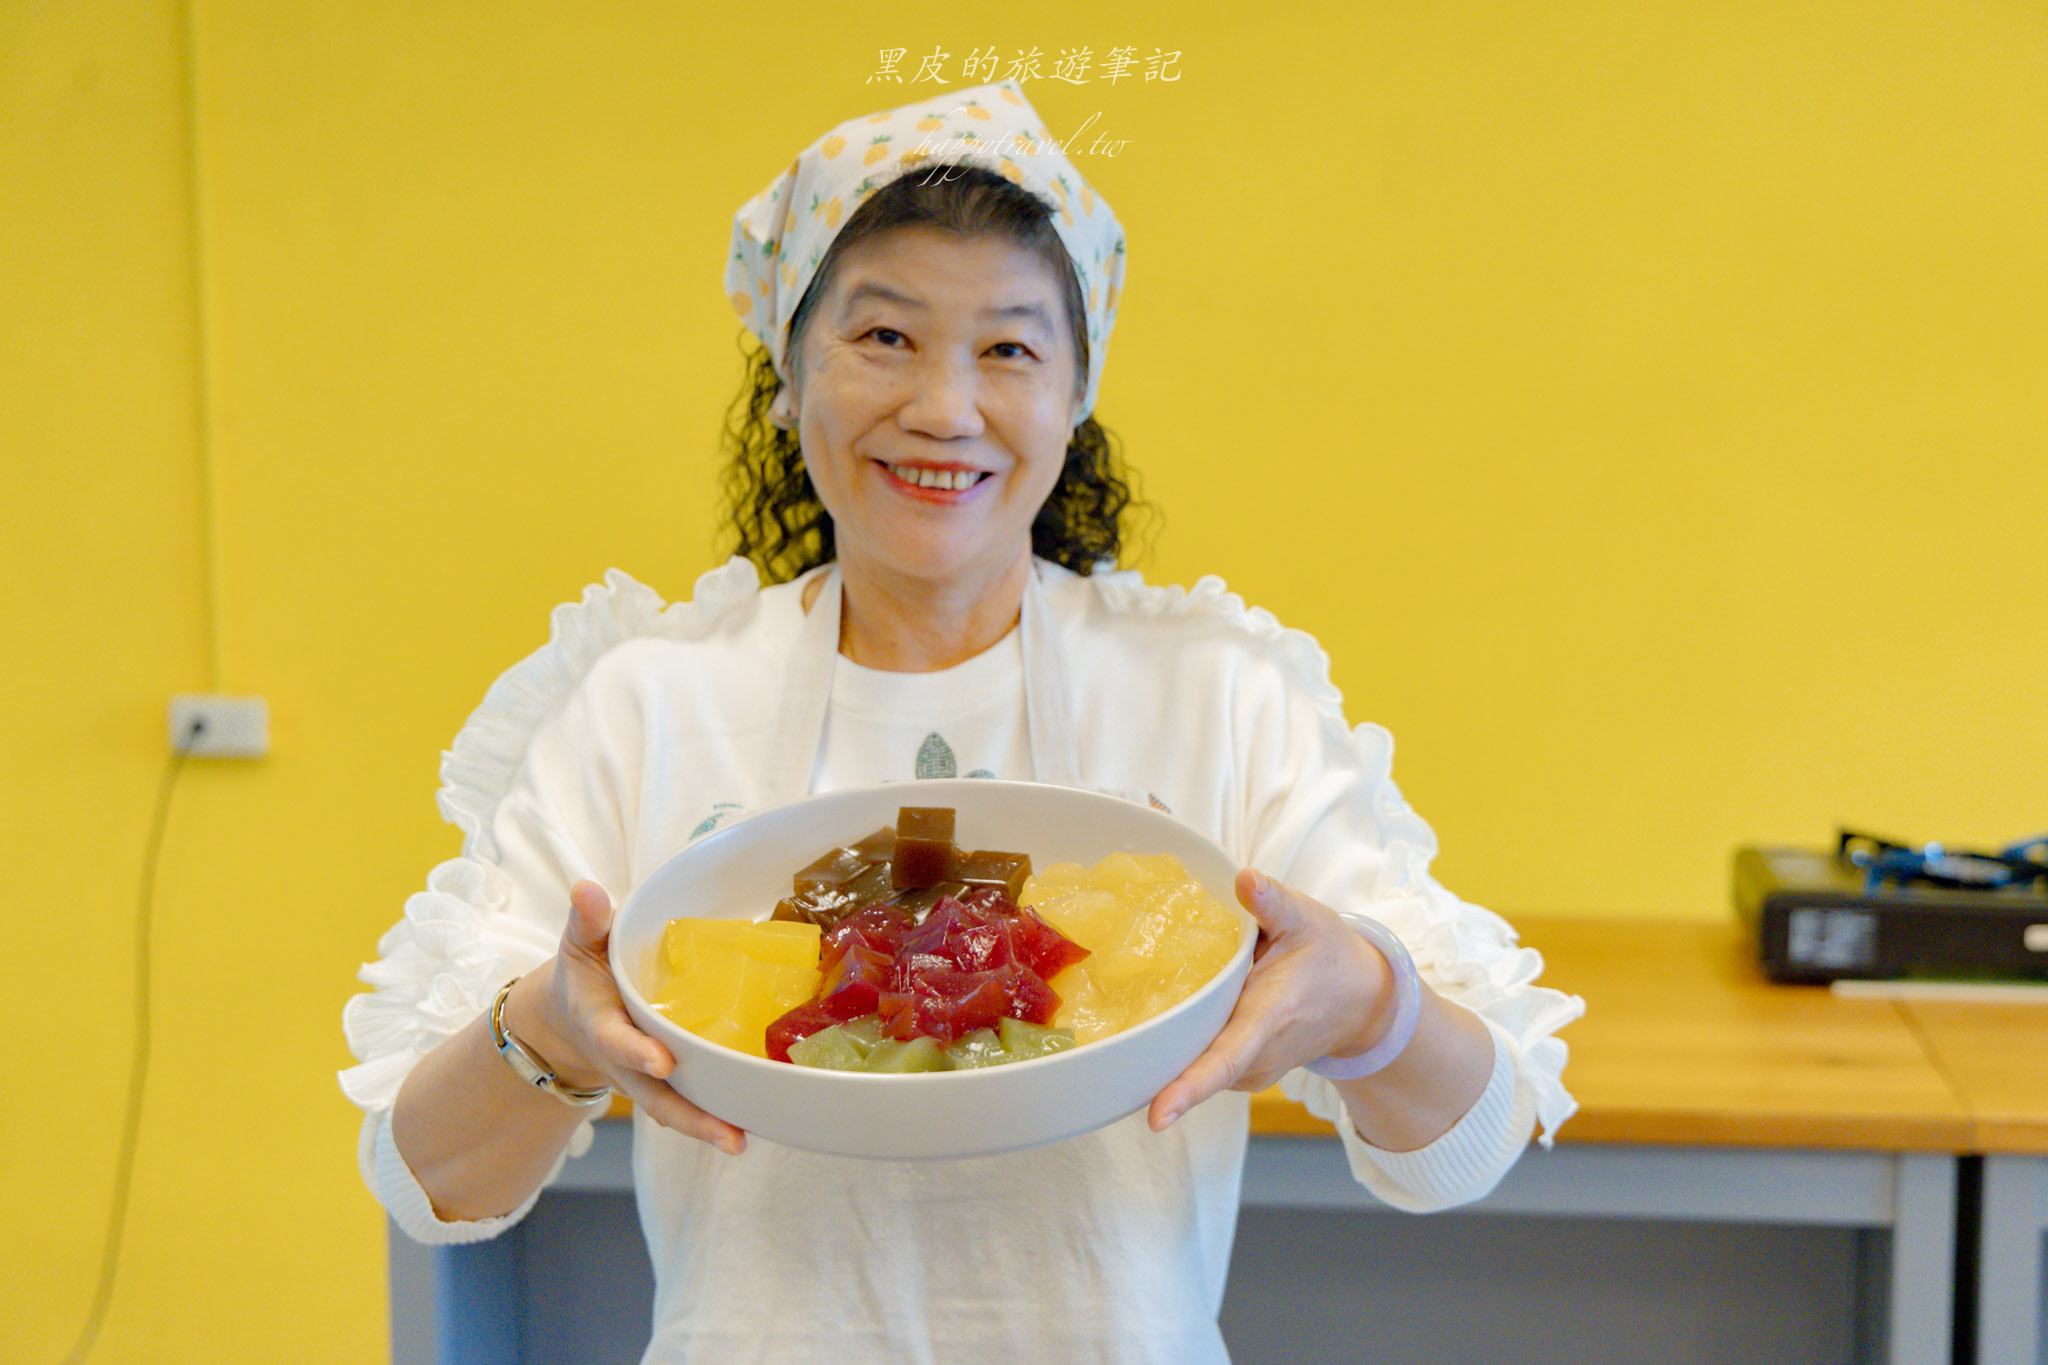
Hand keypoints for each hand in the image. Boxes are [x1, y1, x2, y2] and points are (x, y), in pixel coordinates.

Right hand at [508, 879, 748, 1155]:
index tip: (662, 1061)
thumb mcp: (580, 944)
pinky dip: (717, 1114)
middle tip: (726, 1134)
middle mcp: (626, 1062)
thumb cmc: (585, 974)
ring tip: (741, 1141)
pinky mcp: (669, 1083)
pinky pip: (692, 1102)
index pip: (617, 1041)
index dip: (637, 1052)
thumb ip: (587, 920)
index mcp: (602, 1024)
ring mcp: (647, 1079)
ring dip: (708, 1127)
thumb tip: (587, 887)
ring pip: (676, 1109)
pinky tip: (756, 1121)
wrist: (572, 1017)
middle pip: (656, 1096)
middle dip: (690, 1116)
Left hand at [1147, 867, 1393, 1130]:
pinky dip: (1180, 1045)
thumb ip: (1272, 900)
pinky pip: (1202, 1062)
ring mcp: (1251, 1071)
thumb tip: (1242, 877)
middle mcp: (1257, 1056)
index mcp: (1269, 1018)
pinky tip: (1159, 1016)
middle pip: (1194, 1065)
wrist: (1363, 1001)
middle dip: (1150, 1057)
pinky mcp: (1243, 1073)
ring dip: (1164, 1046)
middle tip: (1097, 1039)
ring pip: (1194, 1064)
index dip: (1190, 1087)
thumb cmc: (1331, 955)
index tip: (1157, 1116)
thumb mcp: (1307, 918)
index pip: (1225, 1059)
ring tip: (1126, 1014)